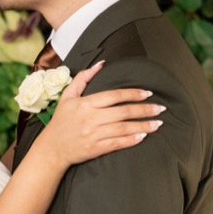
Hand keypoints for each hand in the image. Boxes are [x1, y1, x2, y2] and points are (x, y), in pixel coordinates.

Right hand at [37, 62, 163, 167]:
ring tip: (158, 123)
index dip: (133, 93)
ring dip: (143, 125)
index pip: (114, 96)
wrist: (52, 149)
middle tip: (160, 108)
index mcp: (85, 104)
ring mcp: (93, 134)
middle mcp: (90, 118)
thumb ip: (83, 78)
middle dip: (145, 110)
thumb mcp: (67, 96)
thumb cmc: (61, 121)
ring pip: (123, 128)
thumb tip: (101, 64)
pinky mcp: (95, 149)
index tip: (148, 93)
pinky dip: (131, 140)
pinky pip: (117, 144)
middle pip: (123, 112)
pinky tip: (143, 136)